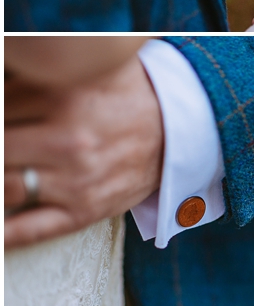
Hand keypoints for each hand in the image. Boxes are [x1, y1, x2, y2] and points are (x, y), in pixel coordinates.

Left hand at [4, 57, 163, 248]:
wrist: (183, 131)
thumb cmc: (131, 97)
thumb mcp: (90, 70)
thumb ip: (40, 75)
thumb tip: (10, 73)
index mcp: (67, 98)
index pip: (1, 107)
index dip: (3, 113)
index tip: (9, 116)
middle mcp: (70, 141)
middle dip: (4, 145)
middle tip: (12, 144)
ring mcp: (76, 181)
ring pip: (4, 187)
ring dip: (0, 179)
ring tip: (9, 169)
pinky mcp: (84, 211)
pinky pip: (29, 230)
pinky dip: (2, 234)